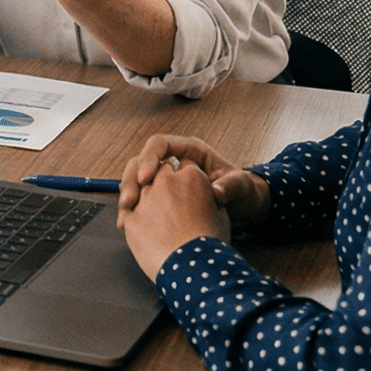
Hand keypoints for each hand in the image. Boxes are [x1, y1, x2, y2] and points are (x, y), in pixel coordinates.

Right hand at [116, 134, 269, 228]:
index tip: (147, 179)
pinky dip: (133, 212)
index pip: (160, 144)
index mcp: (191, 151)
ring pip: (137, 183)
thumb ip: (231, 187)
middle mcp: (175, 164)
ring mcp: (167, 182)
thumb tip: (216, 193)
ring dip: (128, 198)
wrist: (244, 211)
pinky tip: (128, 225)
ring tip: (125, 218)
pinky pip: (142, 201)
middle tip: (129, 202)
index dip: (149, 158)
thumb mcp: (243, 186)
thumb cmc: (245, 193)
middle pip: (141, 162)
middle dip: (131, 181)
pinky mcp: (163, 199)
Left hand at [116, 152, 230, 279]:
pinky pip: (126, 209)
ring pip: (139, 186)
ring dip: (143, 195)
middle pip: (159, 170)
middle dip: (162, 180)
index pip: (184, 167)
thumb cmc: (210, 244)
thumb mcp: (221, 215)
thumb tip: (208, 195)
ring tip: (153, 214)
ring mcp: (145, 197)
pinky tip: (140, 226)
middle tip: (166, 198)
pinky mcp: (130, 215)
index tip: (186, 191)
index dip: (185, 179)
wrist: (192, 269)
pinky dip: (130, 215)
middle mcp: (166, 181)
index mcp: (192, 177)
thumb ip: (210, 198)